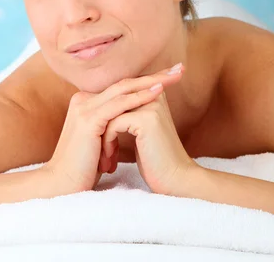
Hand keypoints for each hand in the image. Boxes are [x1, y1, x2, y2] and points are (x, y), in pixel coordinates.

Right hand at [45, 65, 189, 194]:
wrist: (62, 186)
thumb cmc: (84, 168)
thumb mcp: (101, 141)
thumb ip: (112, 126)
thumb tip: (132, 123)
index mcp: (86, 103)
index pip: (121, 88)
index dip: (146, 82)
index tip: (169, 77)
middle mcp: (83, 100)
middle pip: (124, 84)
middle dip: (154, 76)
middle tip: (178, 69)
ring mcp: (85, 108)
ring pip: (124, 90)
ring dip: (152, 81)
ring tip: (174, 76)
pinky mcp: (88, 120)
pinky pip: (119, 104)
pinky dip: (140, 97)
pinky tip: (157, 91)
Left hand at [100, 69, 198, 195]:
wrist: (176, 180)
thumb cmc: (155, 160)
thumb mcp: (140, 132)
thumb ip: (127, 115)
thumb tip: (101, 109)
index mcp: (153, 94)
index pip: (117, 97)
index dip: (105, 120)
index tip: (100, 143)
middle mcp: (153, 94)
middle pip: (112, 103)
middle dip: (101, 128)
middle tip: (96, 149)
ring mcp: (150, 105)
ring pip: (109, 114)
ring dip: (102, 138)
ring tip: (104, 159)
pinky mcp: (146, 118)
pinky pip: (113, 124)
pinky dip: (108, 143)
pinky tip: (110, 160)